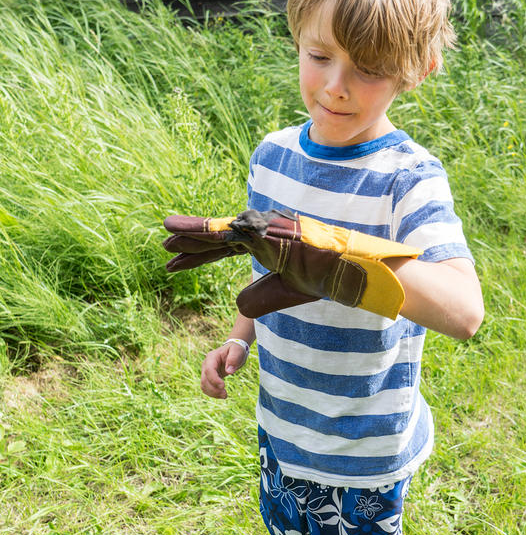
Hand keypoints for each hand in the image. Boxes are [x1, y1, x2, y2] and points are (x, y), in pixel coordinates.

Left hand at [163, 208, 422, 319]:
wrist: (355, 272)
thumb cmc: (325, 279)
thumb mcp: (285, 291)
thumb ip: (261, 297)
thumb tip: (237, 304)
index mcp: (264, 244)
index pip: (224, 248)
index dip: (197, 255)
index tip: (170, 261)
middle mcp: (264, 231)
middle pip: (219, 237)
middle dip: (190, 240)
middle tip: (161, 239)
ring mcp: (271, 229)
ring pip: (225, 231)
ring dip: (196, 232)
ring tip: (167, 232)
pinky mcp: (280, 233)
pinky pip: (243, 232)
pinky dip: (219, 232)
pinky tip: (202, 232)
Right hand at [200, 342, 247, 398]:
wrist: (233, 351)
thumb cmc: (236, 350)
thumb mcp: (238, 351)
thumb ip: (234, 358)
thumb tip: (229, 371)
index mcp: (212, 357)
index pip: (209, 370)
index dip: (214, 379)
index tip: (223, 386)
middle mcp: (206, 364)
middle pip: (204, 379)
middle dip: (213, 389)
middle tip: (225, 395)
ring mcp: (206, 371)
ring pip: (204, 385)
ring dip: (212, 393)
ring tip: (225, 396)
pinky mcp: (209, 377)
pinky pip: (207, 388)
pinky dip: (212, 393)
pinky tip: (221, 395)